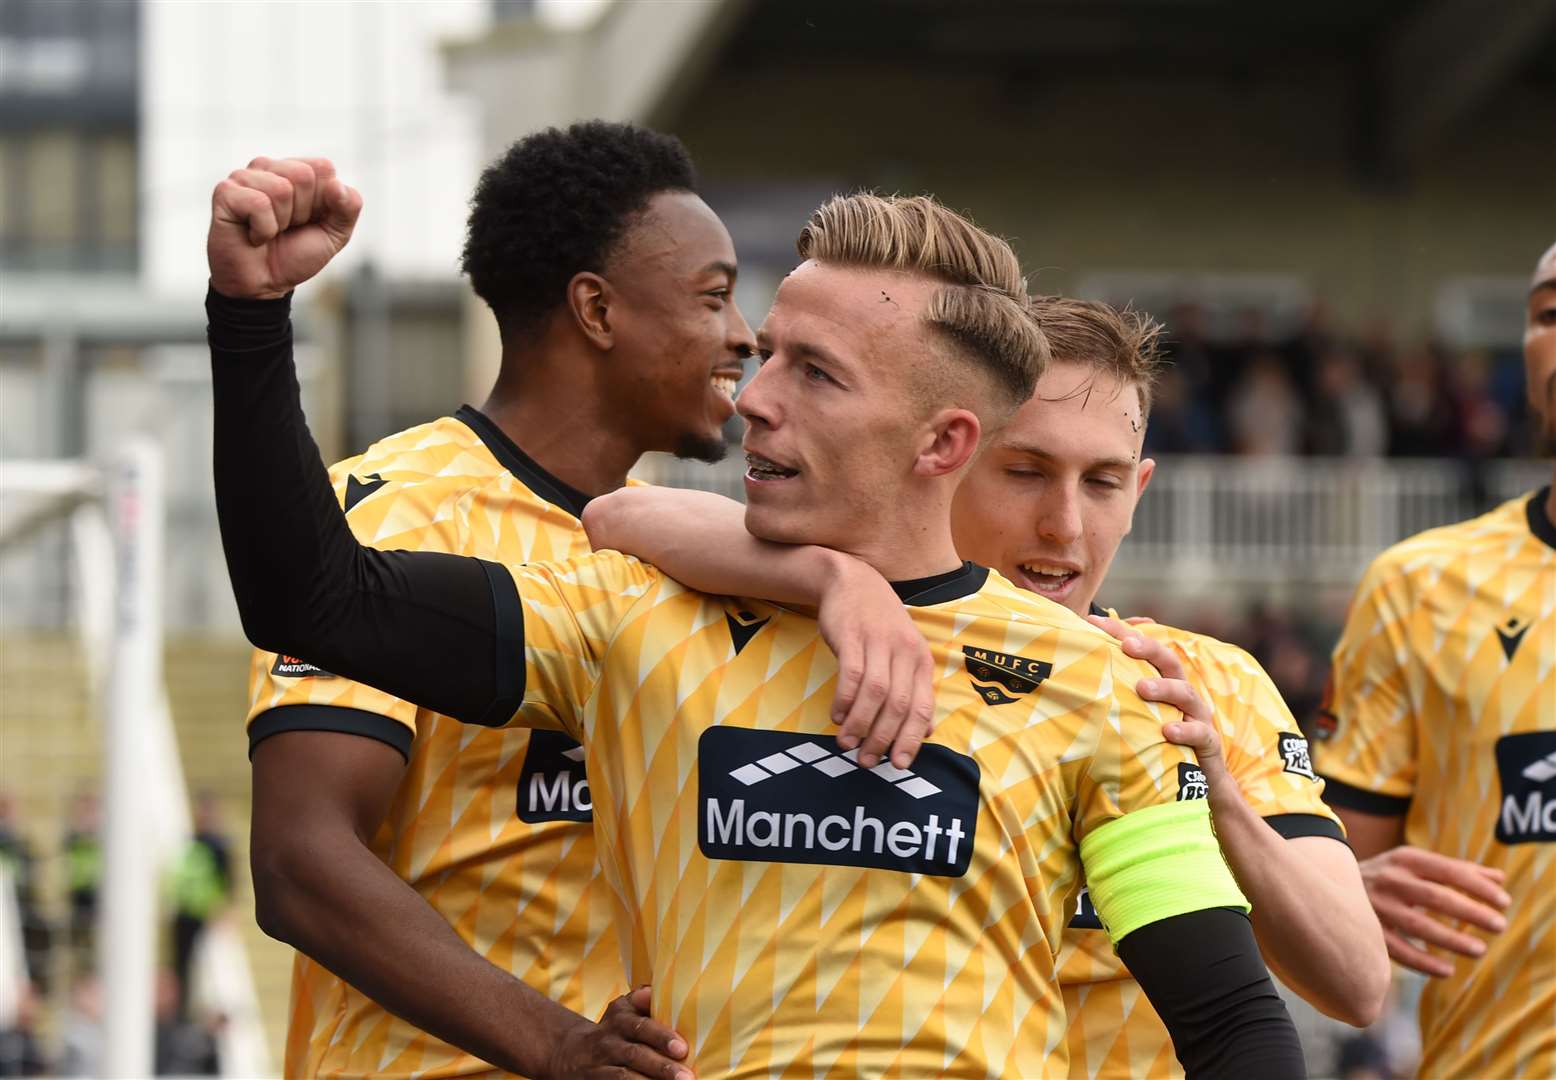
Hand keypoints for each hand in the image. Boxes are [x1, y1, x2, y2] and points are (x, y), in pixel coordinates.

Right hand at [208, 156, 361, 298]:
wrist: (263, 285)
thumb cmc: (295, 256)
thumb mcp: (335, 235)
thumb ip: (349, 208)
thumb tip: (336, 185)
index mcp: (297, 171)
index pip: (323, 168)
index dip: (323, 202)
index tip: (308, 221)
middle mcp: (270, 168)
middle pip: (302, 175)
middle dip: (302, 212)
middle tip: (286, 228)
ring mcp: (244, 177)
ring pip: (281, 189)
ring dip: (281, 222)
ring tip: (268, 231)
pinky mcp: (225, 192)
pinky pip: (258, 203)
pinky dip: (263, 229)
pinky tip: (253, 235)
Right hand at [544, 986, 693, 1079]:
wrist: (569, 1053)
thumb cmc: (612, 1030)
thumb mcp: (622, 1010)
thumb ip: (642, 1000)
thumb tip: (656, 990)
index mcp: (619, 1018)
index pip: (641, 1026)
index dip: (661, 1037)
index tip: (682, 1048)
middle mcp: (607, 1041)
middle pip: (635, 1054)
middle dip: (661, 1066)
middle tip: (686, 1077)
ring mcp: (598, 1065)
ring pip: (623, 1076)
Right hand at [818, 556, 934, 768]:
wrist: (852, 581)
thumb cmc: (879, 625)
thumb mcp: (905, 653)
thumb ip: (915, 689)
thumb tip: (927, 731)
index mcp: (921, 660)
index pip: (922, 706)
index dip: (912, 738)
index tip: (899, 764)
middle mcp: (905, 651)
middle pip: (898, 704)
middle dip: (882, 738)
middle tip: (867, 761)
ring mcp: (879, 642)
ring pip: (874, 693)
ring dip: (860, 724)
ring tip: (847, 744)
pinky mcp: (853, 636)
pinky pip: (851, 674)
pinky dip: (844, 700)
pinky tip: (837, 716)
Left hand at [1087, 614, 1242, 811]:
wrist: (1200, 782)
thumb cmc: (1159, 739)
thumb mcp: (1137, 713)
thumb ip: (1115, 690)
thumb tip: (1078, 668)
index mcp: (1164, 681)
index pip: (1144, 648)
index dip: (1122, 632)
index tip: (1093, 621)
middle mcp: (1182, 693)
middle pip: (1169, 662)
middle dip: (1148, 649)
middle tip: (1126, 645)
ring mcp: (1197, 716)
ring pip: (1187, 693)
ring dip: (1164, 688)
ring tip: (1142, 688)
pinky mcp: (1207, 743)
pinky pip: (1200, 733)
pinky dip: (1185, 730)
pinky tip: (1167, 730)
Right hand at [1357, 847, 1509, 976]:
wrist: (1325, 881)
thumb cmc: (1386, 875)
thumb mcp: (1413, 863)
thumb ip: (1456, 869)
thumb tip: (1499, 877)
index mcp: (1405, 859)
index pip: (1448, 871)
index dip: (1478, 886)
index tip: (1504, 902)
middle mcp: (1389, 879)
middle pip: (1436, 897)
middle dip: (1471, 912)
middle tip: (1499, 926)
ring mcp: (1375, 905)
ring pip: (1417, 925)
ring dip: (1451, 940)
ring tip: (1479, 950)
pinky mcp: (1366, 929)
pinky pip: (1397, 950)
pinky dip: (1423, 962)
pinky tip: (1446, 971)